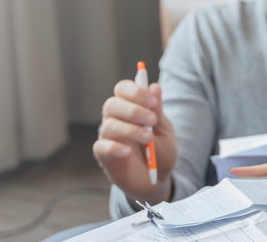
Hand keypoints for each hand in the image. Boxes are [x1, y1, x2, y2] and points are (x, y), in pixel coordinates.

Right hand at [93, 80, 177, 204]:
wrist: (159, 180)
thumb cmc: (161, 152)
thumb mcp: (165, 130)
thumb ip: (158, 110)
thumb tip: (154, 87)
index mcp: (130, 108)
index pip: (123, 89)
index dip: (136, 92)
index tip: (153, 102)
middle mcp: (115, 119)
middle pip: (112, 104)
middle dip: (133, 110)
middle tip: (152, 120)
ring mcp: (109, 138)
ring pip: (108, 125)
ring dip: (130, 129)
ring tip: (148, 138)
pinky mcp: (104, 156)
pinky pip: (101, 147)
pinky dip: (115, 147)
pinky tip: (128, 152)